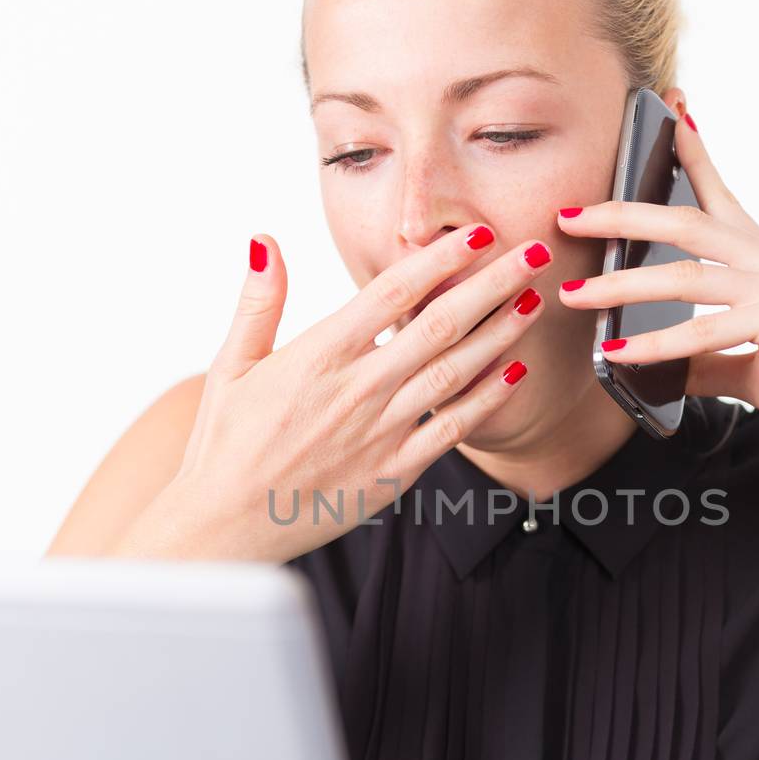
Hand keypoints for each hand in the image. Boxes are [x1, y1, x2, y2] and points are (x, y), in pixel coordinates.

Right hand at [170, 225, 549, 561]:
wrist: (225, 525)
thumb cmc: (224, 444)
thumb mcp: (231, 365)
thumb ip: (258, 301)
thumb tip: (264, 239)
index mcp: (319, 356)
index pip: (393, 293)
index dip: (441, 259)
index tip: (477, 234)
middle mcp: (357, 389)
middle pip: (440, 324)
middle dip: (492, 284)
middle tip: (533, 253)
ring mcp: (380, 433)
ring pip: (455, 372)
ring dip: (500, 333)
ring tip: (534, 301)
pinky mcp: (393, 472)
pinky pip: (451, 430)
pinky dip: (485, 399)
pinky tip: (513, 372)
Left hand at [554, 116, 758, 464]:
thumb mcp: (756, 371)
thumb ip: (711, 361)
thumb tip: (666, 366)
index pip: (722, 196)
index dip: (691, 154)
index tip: (666, 114)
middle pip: (686, 222)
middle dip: (622, 214)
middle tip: (568, 213)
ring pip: (685, 275)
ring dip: (621, 284)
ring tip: (574, 293)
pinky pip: (706, 330)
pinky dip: (657, 344)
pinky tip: (618, 353)